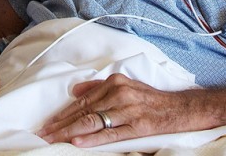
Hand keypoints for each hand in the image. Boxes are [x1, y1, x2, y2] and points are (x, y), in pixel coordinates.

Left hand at [38, 73, 201, 146]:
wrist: (181, 108)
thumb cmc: (151, 99)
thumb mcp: (126, 85)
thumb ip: (99, 87)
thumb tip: (75, 91)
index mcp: (114, 82)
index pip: (82, 101)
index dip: (63, 114)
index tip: (48, 124)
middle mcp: (119, 93)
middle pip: (84, 112)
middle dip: (61, 125)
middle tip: (44, 134)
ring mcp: (128, 109)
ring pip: (93, 122)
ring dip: (70, 132)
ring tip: (54, 139)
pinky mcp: (138, 125)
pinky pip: (111, 133)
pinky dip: (93, 138)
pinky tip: (78, 142)